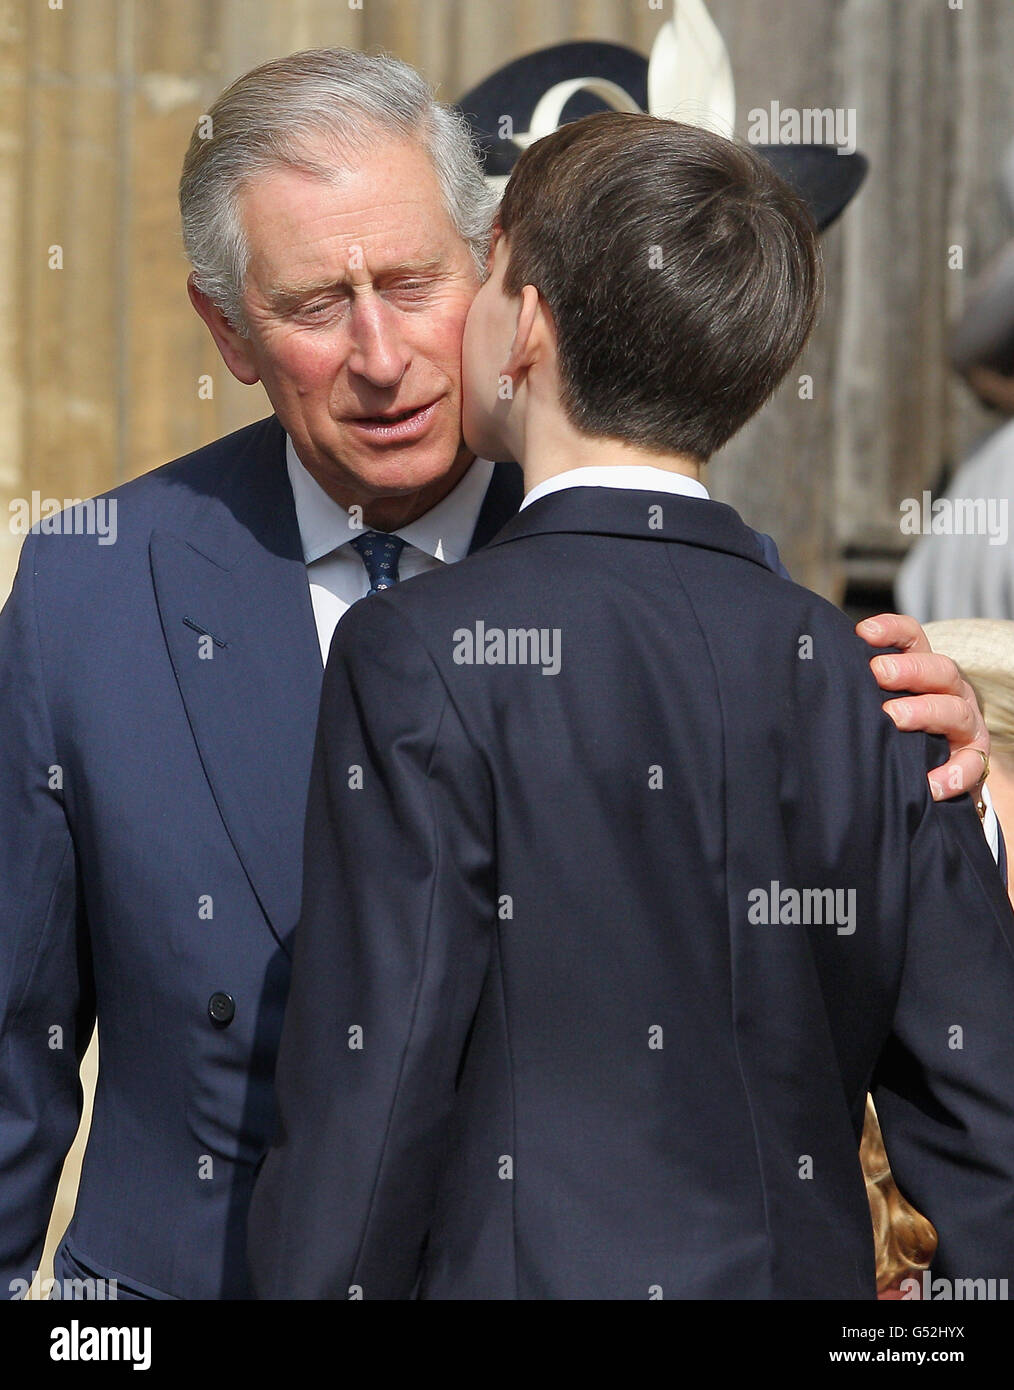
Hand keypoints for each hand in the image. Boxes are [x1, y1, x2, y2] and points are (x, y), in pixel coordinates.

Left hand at [856, 612, 989, 802]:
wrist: (938, 771)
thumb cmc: (900, 729)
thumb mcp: (883, 701)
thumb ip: (863, 689)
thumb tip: (818, 679)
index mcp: (925, 672)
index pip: (914, 639)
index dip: (892, 631)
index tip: (863, 632)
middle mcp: (950, 691)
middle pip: (940, 669)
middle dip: (908, 670)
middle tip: (877, 674)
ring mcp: (966, 724)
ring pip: (956, 711)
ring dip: (925, 712)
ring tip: (894, 719)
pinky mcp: (974, 758)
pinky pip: (972, 765)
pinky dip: (952, 774)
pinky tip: (930, 783)